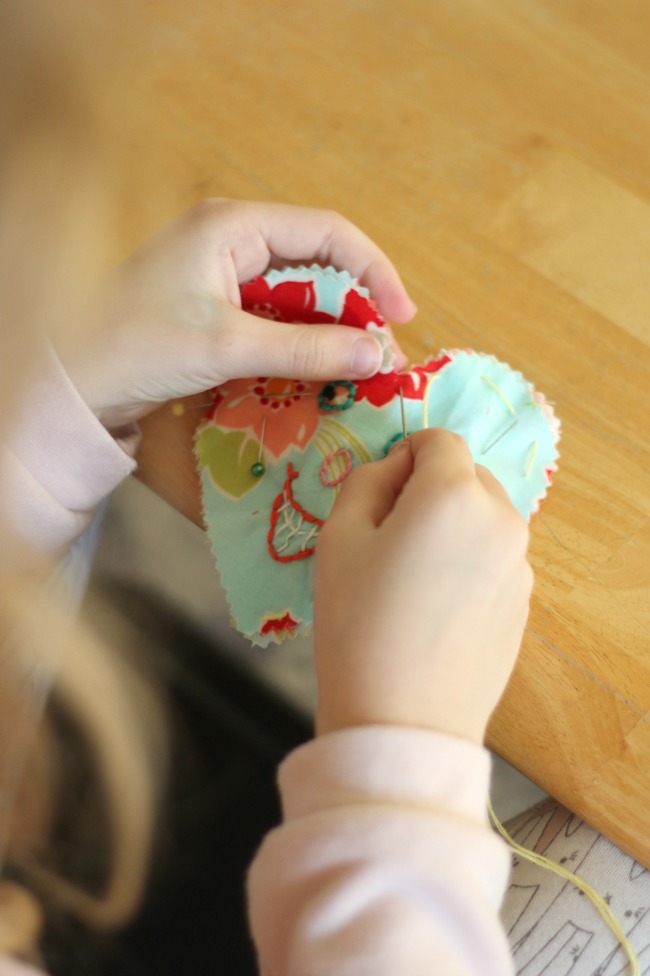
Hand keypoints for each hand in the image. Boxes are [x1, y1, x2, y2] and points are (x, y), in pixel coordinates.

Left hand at [57, 199, 415, 428]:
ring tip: (360, 369)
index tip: (400, 316)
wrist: (72, 381)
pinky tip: (320, 370)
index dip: (373, 271)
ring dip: (330, 330)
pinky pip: (274, 318)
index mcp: (233, 225)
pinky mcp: (216, 307)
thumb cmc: (136, 347)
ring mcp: (222, 274)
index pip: (327, 232)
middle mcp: (231, 239)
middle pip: (316, 263)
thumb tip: (377, 355)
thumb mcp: (227, 346)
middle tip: (382, 355)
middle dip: (355, 307)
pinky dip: (300, 342)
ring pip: (297, 295)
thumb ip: (307, 349)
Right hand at [313, 429, 532, 744]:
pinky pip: (493, 561)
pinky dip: (467, 565)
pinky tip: (435, 611)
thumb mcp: (338, 537)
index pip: (439, 441)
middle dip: (430, 490)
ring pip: (482, 520)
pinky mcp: (523, 605)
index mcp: (455, 494)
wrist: (401, 720)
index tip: (379, 494)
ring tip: (411, 581)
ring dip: (451, 527)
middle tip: (389, 539)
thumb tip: (395, 471)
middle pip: (467, 477)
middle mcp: (502, 520)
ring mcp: (520, 566)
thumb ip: (366, 481)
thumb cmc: (358, 623)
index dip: (404, 456)